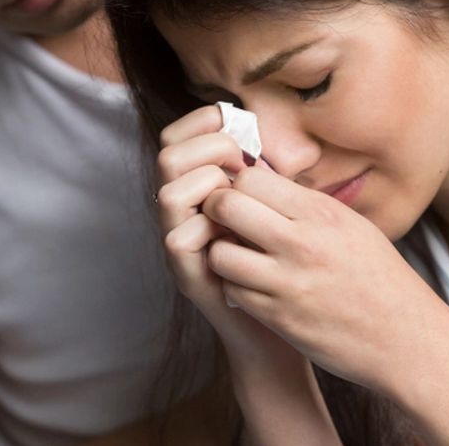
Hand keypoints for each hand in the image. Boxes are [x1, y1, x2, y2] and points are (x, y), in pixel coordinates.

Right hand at [155, 106, 301, 364]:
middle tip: (244, 163)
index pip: (179, 136)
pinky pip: (179, 242)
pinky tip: (237, 233)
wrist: (279, 328)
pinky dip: (207, 230)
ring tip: (240, 197)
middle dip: (208, 148)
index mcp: (201, 190)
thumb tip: (276, 132)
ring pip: (167, 195)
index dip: (203, 120)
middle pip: (167, 157)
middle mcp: (184, 213)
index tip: (239, 121)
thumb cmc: (281, 264)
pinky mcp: (189, 276)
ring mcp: (183, 245)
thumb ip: (267, 173)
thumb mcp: (276, 209)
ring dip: (207, 185)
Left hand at [198, 166, 448, 389]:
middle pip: (226, 206)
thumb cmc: (380, 279)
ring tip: (237, 256)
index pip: (252, 178)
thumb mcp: (352, 226)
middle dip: (217, 211)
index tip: (242, 196)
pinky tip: (252, 286)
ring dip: (221, 253)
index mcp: (323, 213)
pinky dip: (234, 286)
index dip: (238, 185)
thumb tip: (261, 183)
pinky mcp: (279, 318)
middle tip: (225, 223)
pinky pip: (232, 291)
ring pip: (219, 253)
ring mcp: (288, 283)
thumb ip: (306, 206)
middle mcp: (303, 243)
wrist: (405, 337)